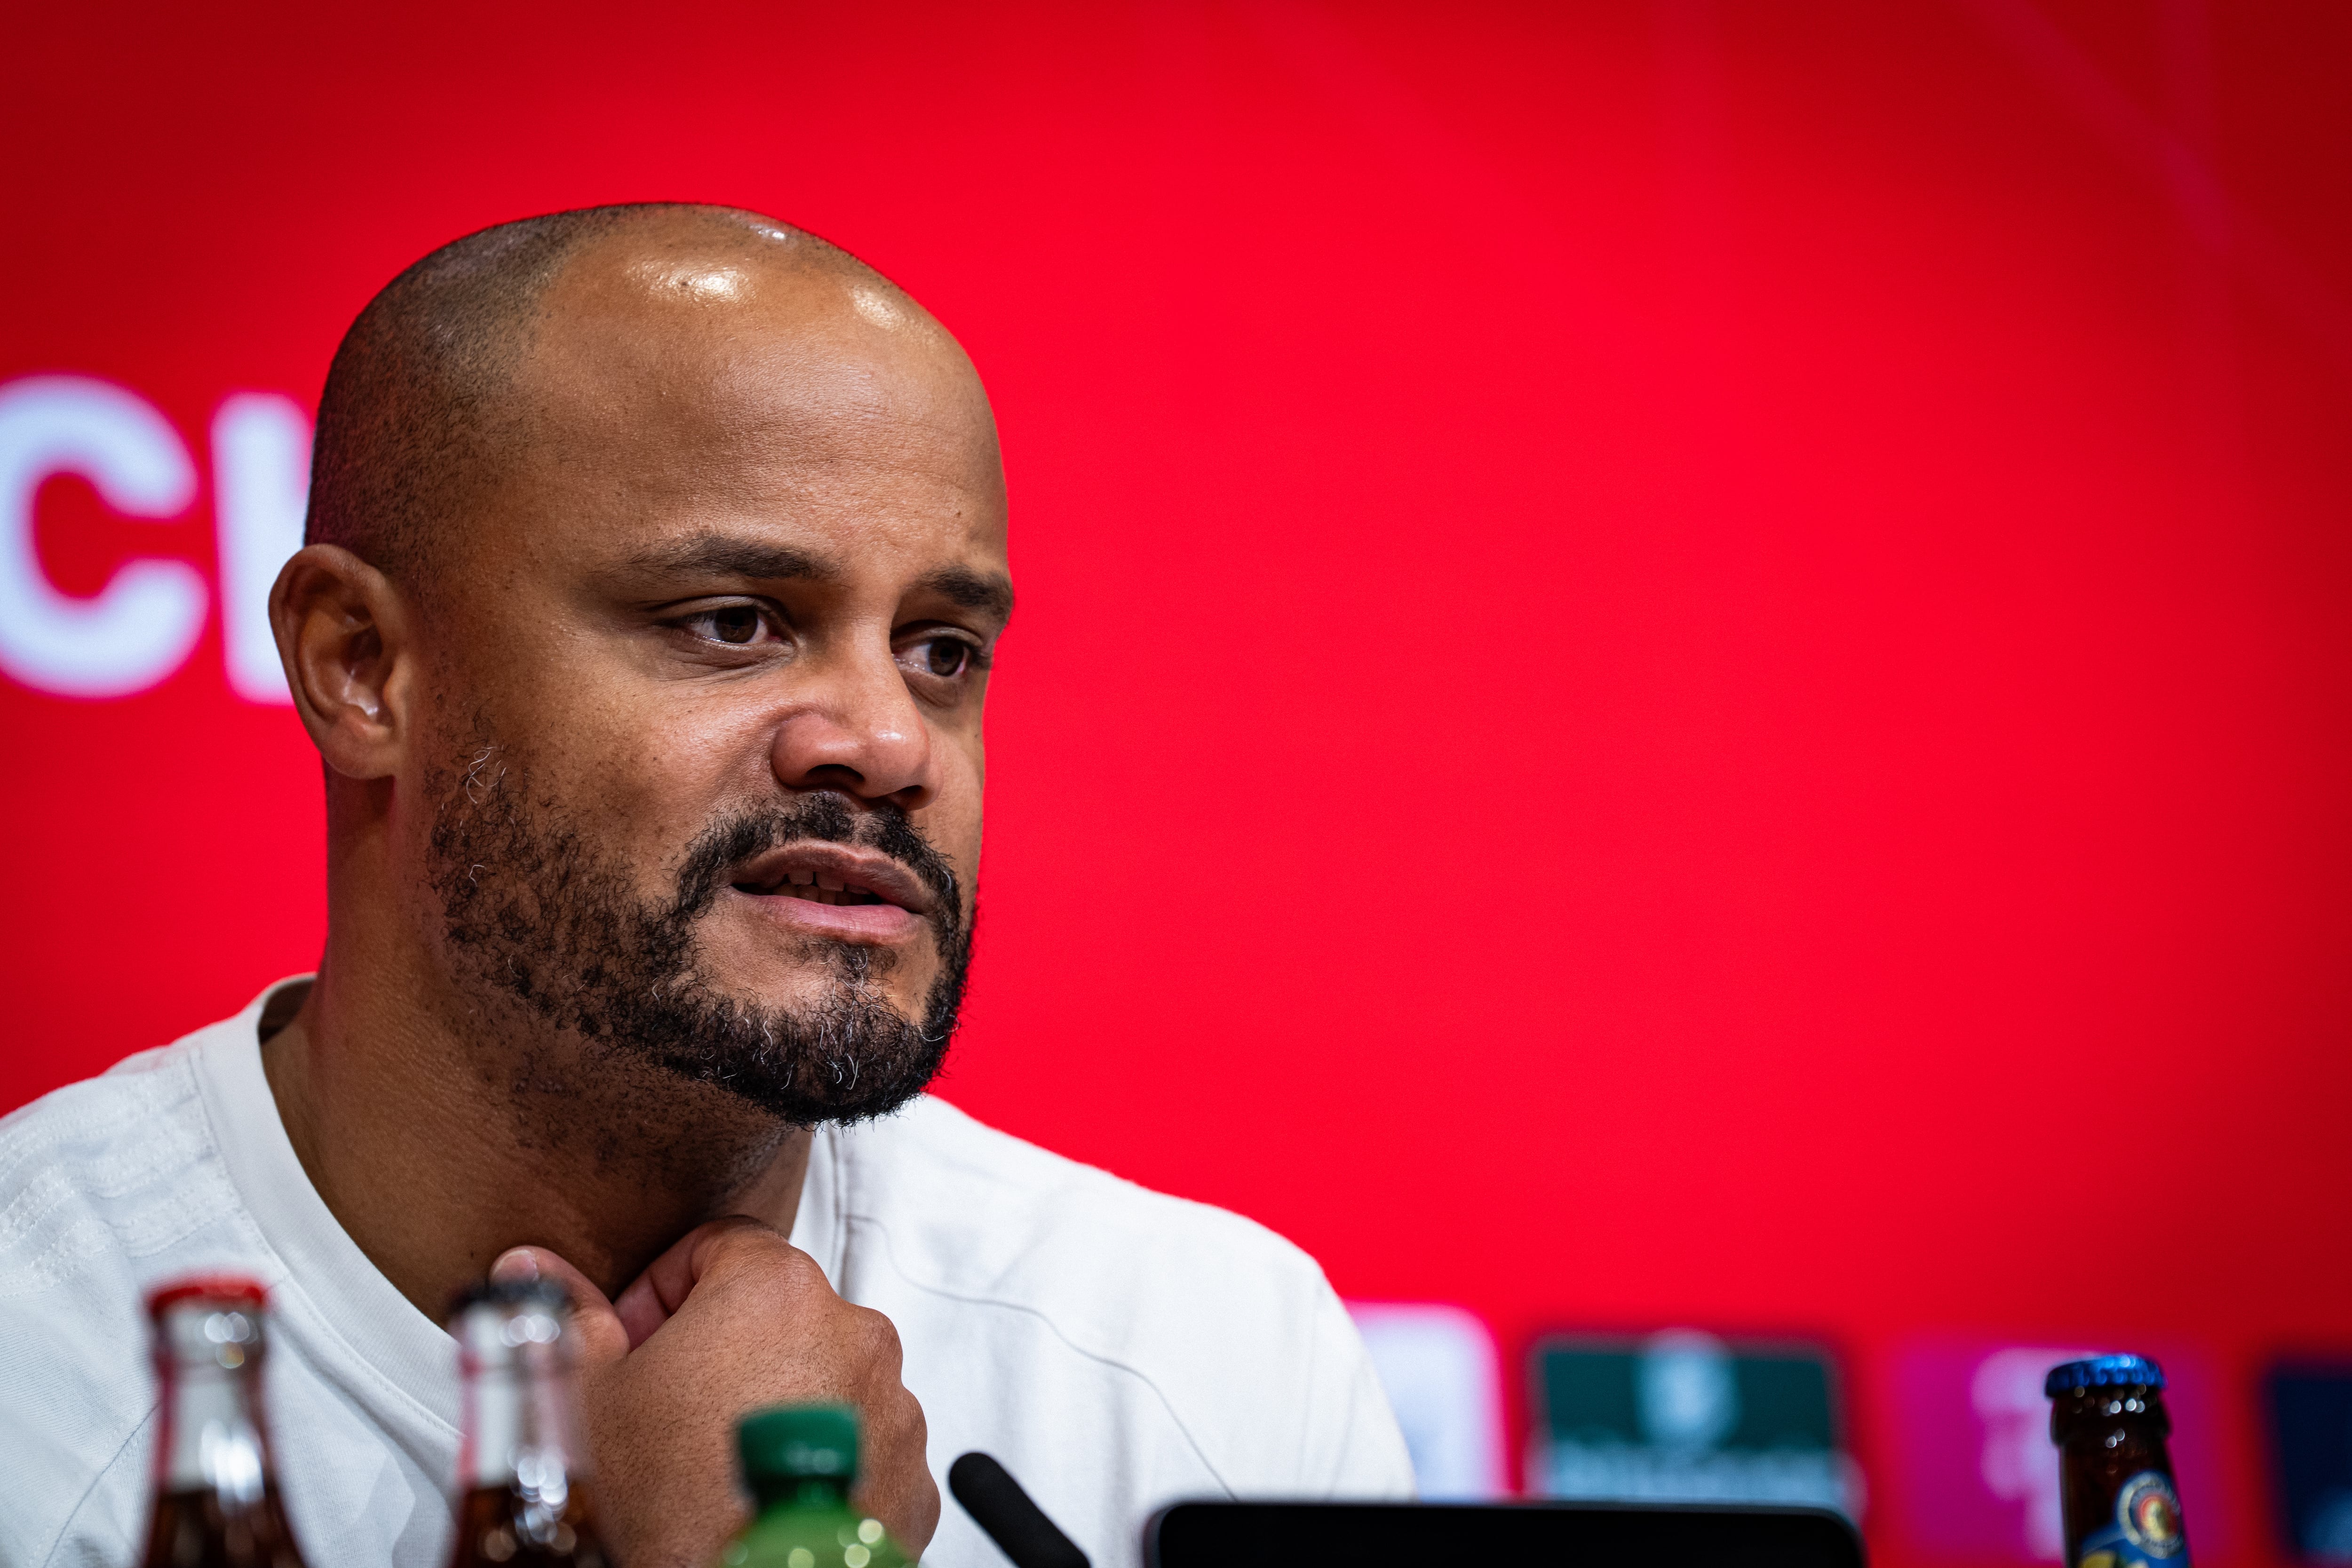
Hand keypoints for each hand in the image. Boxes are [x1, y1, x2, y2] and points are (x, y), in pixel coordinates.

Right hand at [497, 1219, 938, 1567]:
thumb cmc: (661, 1510)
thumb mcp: (587, 1402)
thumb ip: (566, 1319)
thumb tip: (533, 1271)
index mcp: (778, 1292)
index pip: (720, 1245)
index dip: (663, 1290)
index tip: (636, 1340)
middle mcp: (854, 1338)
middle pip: (777, 1315)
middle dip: (720, 1350)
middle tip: (666, 1409)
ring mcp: (892, 1410)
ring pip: (826, 1380)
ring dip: (776, 1404)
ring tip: (713, 1463)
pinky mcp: (911, 1478)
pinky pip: (863, 1448)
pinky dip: (821, 1464)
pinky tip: (761, 1496)